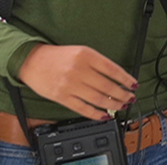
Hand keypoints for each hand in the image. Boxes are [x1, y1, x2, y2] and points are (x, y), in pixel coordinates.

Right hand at [17, 44, 136, 119]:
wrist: (31, 61)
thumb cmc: (58, 56)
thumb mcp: (81, 51)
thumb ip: (98, 63)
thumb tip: (117, 77)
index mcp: (86, 56)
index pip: (113, 70)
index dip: (126, 79)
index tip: (134, 84)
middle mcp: (79, 70)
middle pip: (108, 86)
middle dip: (123, 94)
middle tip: (131, 97)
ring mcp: (70, 85)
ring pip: (98, 99)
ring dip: (113, 104)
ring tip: (122, 105)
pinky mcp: (62, 97)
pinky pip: (83, 108)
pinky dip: (96, 114)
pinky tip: (105, 115)